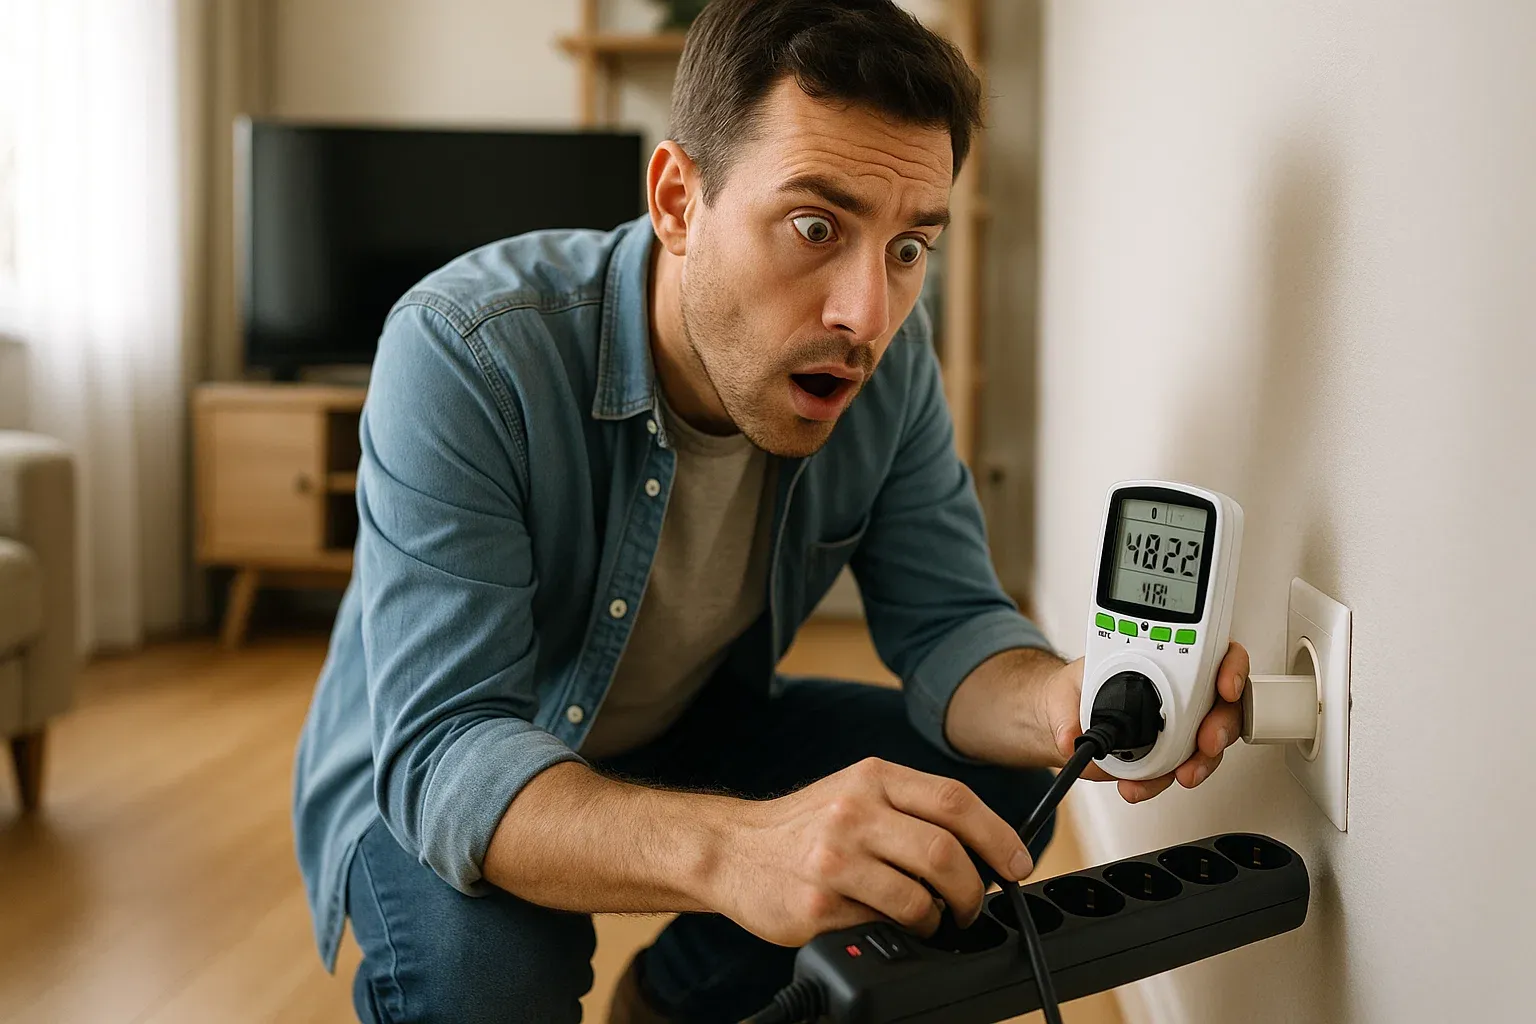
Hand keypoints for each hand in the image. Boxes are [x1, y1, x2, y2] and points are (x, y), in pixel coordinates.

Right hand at [713, 757, 1033, 945]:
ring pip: (919, 898)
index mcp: (872, 777)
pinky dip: (894, 930)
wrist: (731, 850)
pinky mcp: (817, 905)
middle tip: (972, 906)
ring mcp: (834, 859)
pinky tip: (881, 921)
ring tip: (927, 918)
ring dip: (936, 918)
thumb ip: (911, 809)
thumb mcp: (856, 792)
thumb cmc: (804, 825)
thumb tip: (983, 846)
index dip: (999, 836)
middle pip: (945, 853)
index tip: (1017, 863)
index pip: (955, 800)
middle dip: (973, 891)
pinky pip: (880, 926)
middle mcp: (853, 812)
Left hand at [1037, 642, 1249, 803]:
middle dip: (1221, 726)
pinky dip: (1164, 782)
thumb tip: (1071, 736)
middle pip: (1223, 705)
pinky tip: (1142, 786)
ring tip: (1181, 774)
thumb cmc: (1074, 693)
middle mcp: (1179, 691)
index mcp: (1162, 659)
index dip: (1230, 667)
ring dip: (1201, 762)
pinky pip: (1179, 769)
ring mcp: (1178, 725)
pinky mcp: (1167, 755)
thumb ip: (1067, 711)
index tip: (1225, 686)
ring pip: (1209, 743)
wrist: (1061, 723)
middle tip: (1207, 742)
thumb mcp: (1063, 690)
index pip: (1213, 654)